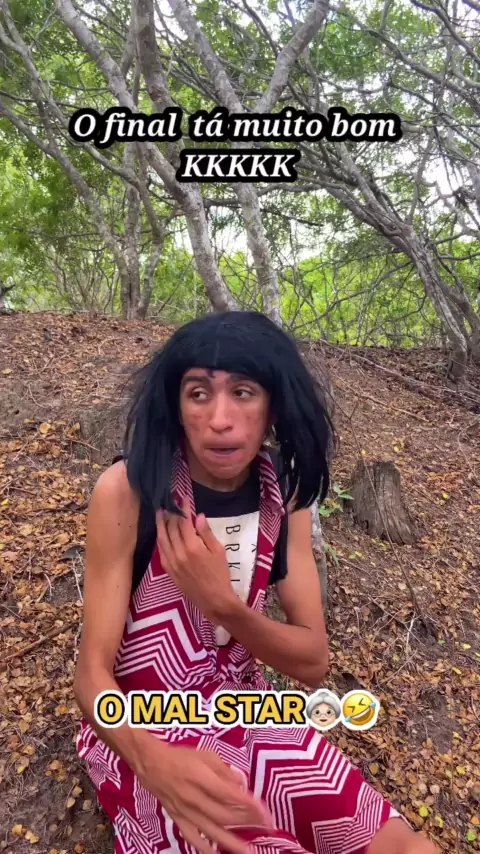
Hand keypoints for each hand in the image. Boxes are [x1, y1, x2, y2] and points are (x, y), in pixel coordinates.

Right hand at [139, 743, 273, 853]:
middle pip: (225, 816)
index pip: (231, 795)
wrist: (153, 765)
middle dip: (248, 823)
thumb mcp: (206, 756)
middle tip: (266, 828)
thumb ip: (225, 771)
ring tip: (249, 852)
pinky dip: (206, 849)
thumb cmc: (181, 758)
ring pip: (212, 831)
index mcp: (202, 779)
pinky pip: (194, 839)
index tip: (266, 813)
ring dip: (232, 842)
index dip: (250, 805)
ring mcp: (186, 812)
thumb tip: (241, 785)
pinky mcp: (179, 821)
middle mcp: (195, 798)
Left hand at [156, 498, 237, 621]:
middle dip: (170, 514)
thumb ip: (206, 533)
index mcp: (193, 547)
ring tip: (160, 513)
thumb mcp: (218, 551)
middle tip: (170, 503)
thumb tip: (199, 516)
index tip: (183, 499)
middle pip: (171, 529)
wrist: (214, 600)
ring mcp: (172, 562)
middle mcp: (179, 553)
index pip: (184, 522)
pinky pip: (161, 551)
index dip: (183, 509)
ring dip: (160, 525)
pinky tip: (161, 533)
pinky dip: (160, 540)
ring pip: (162, 539)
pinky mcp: (169, 570)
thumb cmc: (220, 574)